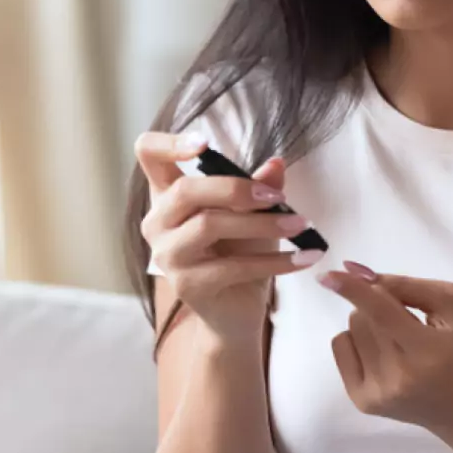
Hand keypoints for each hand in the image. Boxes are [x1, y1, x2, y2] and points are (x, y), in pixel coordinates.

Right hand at [135, 132, 324, 343]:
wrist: (236, 309)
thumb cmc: (239, 252)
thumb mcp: (254, 213)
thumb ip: (261, 187)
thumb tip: (277, 163)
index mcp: (168, 195)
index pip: (148, 153)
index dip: (170, 143)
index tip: (204, 142)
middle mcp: (158, 222)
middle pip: (185, 190)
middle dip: (236, 188)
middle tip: (277, 197)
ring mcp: (168, 255)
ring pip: (209, 225)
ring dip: (263, 224)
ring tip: (301, 225)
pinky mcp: (187, 286)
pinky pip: (233, 266)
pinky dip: (275, 260)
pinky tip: (304, 258)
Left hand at [318, 262, 452, 436]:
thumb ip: (410, 286)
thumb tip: (360, 274)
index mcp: (426, 352)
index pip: (381, 313)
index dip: (353, 290)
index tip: (328, 274)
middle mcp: (397, 376)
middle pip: (362, 316)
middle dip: (379, 307)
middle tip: (408, 323)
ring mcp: (376, 393)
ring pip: (350, 329)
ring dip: (370, 325)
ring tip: (399, 342)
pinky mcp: (363, 402)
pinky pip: (340, 349)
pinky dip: (357, 342)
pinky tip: (383, 354)